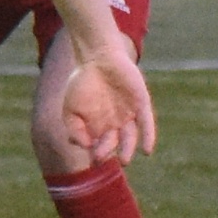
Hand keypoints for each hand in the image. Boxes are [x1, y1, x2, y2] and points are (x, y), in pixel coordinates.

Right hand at [44, 44, 156, 169]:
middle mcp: (114, 123)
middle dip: (107, 150)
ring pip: (130, 136)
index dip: (96, 153)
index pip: (98, 145)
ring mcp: (129, 114)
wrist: (98, 57)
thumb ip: (74, 128)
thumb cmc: (82, 82)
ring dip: (127, 149)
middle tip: (100, 156)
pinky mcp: (141, 104)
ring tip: (124, 160)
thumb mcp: (70, 108)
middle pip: (113, 142)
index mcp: (98, 125)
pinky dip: (147, 137)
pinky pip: (146, 123)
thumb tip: (84, 146)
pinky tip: (146, 151)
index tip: (92, 157)